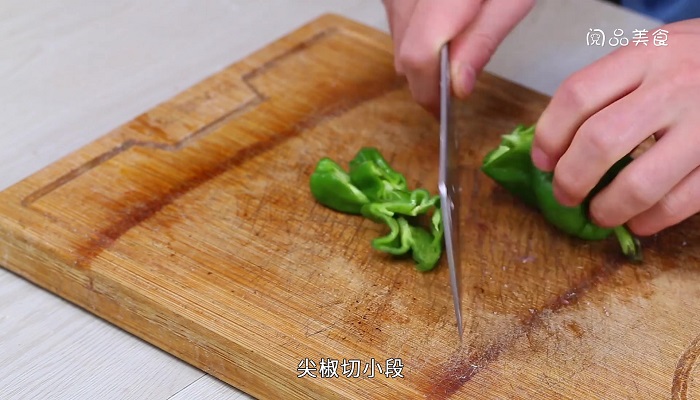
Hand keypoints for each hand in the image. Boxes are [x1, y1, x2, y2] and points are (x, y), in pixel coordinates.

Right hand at [381, 0, 534, 114]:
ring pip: (397, 38)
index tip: (444, 113)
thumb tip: (456, 88)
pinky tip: (443, 24)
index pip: (418, 57)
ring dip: (421, 56)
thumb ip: (482, 41)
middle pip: (403, 52)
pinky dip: (415, 32)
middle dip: (427, 78)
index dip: (429, 93)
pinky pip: (395, 18)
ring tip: (456, 47)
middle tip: (454, 87)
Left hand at [532, 19, 699, 235]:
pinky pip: (681, 202)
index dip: (548, 136)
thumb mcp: (649, 56)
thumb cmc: (691, 63)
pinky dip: (651, 220)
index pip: (577, 95)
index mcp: (644, 56)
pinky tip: (638, 221)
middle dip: (571, 179)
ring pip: (640, 183)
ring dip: (608, 209)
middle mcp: (674, 87)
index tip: (542, 161)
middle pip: (600, 141)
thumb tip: (554, 149)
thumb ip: (608, 91)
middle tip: (565, 195)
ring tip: (598, 214)